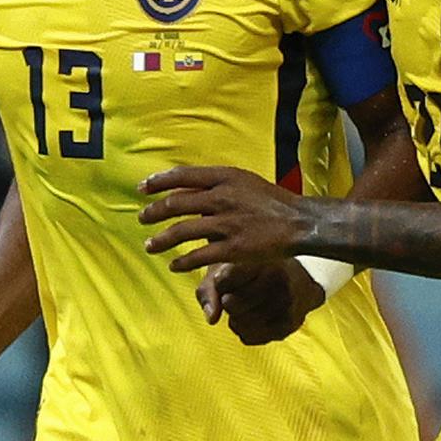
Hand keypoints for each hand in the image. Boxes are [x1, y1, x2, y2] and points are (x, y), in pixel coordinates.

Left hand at [138, 166, 313, 271]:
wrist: (300, 222)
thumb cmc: (271, 201)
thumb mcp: (244, 181)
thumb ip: (217, 182)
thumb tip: (185, 184)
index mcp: (225, 177)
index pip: (182, 175)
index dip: (158, 181)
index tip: (142, 188)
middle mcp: (223, 197)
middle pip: (176, 204)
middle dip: (153, 212)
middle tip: (141, 218)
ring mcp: (227, 223)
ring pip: (182, 231)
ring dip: (161, 240)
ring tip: (150, 246)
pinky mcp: (233, 248)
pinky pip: (199, 256)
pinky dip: (182, 261)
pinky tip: (174, 265)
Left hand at [195, 260, 325, 345]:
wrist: (297, 281)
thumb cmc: (254, 271)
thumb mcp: (228, 267)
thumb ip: (210, 288)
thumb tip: (212, 318)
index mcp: (262, 257)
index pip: (223, 279)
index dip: (220, 282)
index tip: (228, 277)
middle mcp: (278, 279)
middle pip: (230, 304)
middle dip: (227, 301)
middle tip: (237, 292)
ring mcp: (286, 303)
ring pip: (239, 323)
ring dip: (235, 318)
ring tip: (247, 305)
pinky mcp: (289, 324)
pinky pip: (249, 337)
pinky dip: (245, 331)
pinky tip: (255, 317)